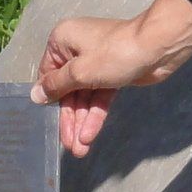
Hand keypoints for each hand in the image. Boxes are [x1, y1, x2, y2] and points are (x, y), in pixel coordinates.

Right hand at [31, 6, 191, 157]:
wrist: (157, 48)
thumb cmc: (113, 54)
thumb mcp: (79, 72)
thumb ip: (56, 85)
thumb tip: (34, 95)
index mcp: (63, 41)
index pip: (48, 75)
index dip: (49, 100)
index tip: (47, 124)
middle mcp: (76, 51)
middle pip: (67, 90)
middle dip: (69, 118)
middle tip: (68, 146)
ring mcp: (96, 64)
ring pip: (84, 97)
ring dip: (81, 122)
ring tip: (79, 150)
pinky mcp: (112, 75)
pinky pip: (98, 97)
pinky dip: (95, 115)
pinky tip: (90, 135)